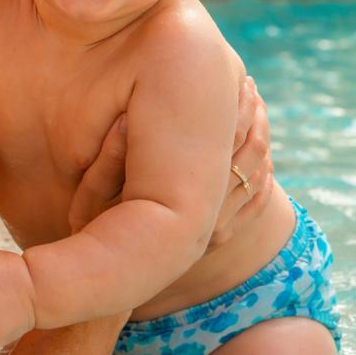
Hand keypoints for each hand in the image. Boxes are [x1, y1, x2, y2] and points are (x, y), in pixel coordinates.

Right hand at [65, 75, 273, 247]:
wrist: (111, 273)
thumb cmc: (95, 227)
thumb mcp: (92, 193)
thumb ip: (109, 157)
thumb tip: (125, 120)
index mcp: (185, 196)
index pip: (227, 140)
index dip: (238, 107)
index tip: (240, 81)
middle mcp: (211, 214)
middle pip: (251, 154)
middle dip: (255, 116)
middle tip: (250, 86)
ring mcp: (221, 227)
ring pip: (258, 174)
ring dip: (262, 138)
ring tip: (256, 108)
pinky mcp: (224, 235)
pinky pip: (256, 200)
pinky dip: (263, 172)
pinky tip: (258, 148)